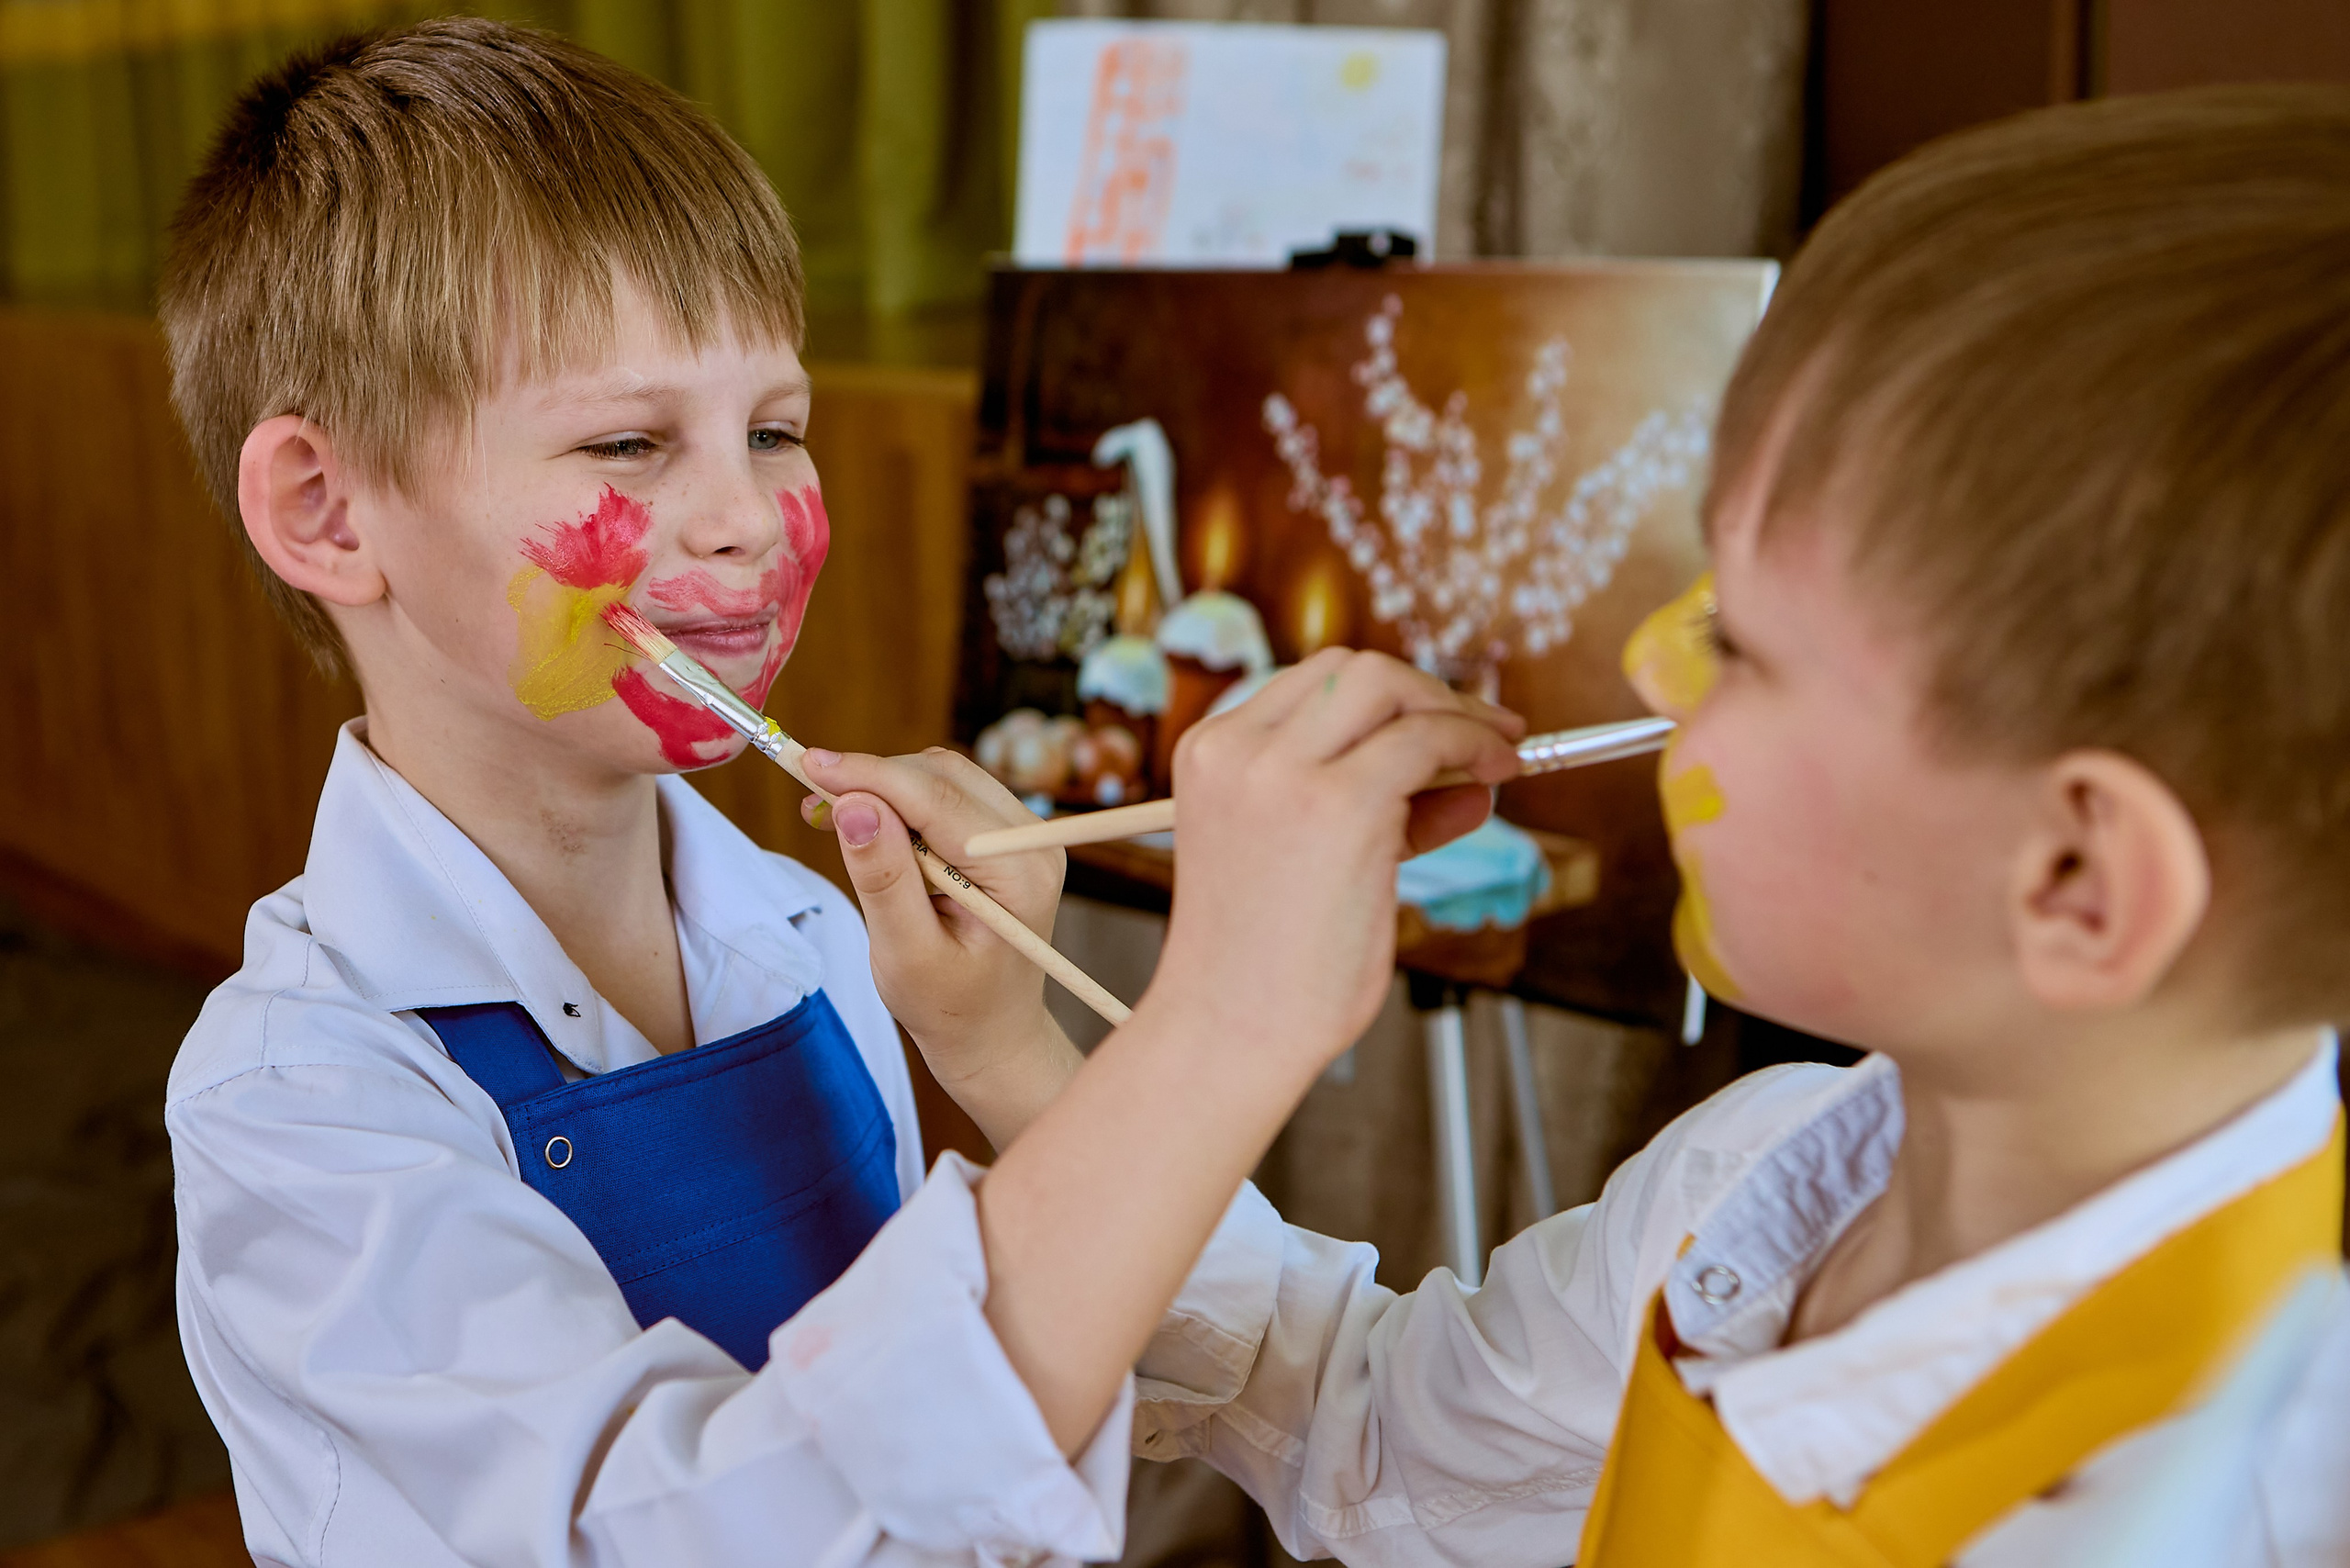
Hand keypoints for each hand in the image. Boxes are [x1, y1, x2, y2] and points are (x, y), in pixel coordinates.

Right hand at [800, 747, 1081, 1151]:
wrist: (991, 1032)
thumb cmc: (949, 1007)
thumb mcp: (905, 954)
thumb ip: (882, 879)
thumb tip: (852, 806)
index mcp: (1021, 874)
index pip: (939, 800)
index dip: (871, 775)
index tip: (810, 765)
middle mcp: (1033, 842)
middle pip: (942, 776)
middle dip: (873, 778)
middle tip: (811, 798)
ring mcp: (1022, 834)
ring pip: (942, 776)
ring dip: (883, 786)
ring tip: (831, 816)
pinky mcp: (1002, 835)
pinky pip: (946, 794)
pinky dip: (899, 800)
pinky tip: (864, 825)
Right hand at [1142, 647, 1524, 1090]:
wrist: (1232, 1032)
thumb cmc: (1263, 968)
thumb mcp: (1300, 861)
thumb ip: (1376, 811)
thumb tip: (1468, 781)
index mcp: (1209, 754)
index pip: (1310, 685)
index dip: (1387, 698)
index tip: (1437, 725)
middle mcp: (1238, 749)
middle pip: (1351, 668)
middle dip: (1426, 692)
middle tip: (1483, 732)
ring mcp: (1284, 771)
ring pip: (1389, 687)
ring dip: (1455, 712)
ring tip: (1499, 754)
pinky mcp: (1342, 803)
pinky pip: (1426, 741)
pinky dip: (1473, 745)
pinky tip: (1498, 776)